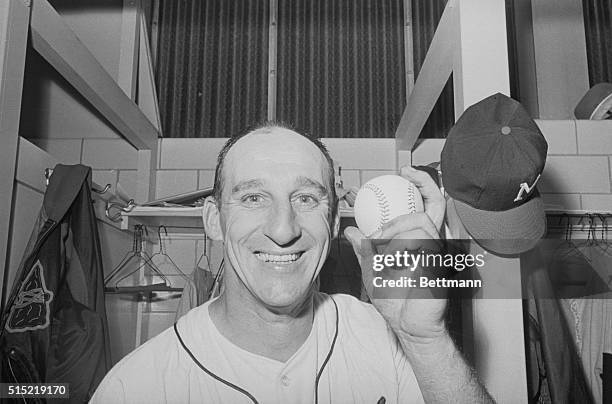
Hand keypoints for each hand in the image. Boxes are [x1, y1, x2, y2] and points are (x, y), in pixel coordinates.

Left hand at [345, 166, 447, 340]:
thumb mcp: (372, 272)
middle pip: (436, 203)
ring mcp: (437, 251)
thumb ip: (365, 250)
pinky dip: (398, 248)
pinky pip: (418, 242)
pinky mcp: (438, 262)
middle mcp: (431, 243)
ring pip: (418, 220)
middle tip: (404, 174)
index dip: (415, 187)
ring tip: (379, 242)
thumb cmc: (396, 302)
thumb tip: (352, 232)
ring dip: (393, 229)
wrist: (409, 327)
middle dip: (423, 182)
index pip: (421, 208)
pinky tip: (390, 260)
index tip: (399, 173)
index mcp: (418, 242)